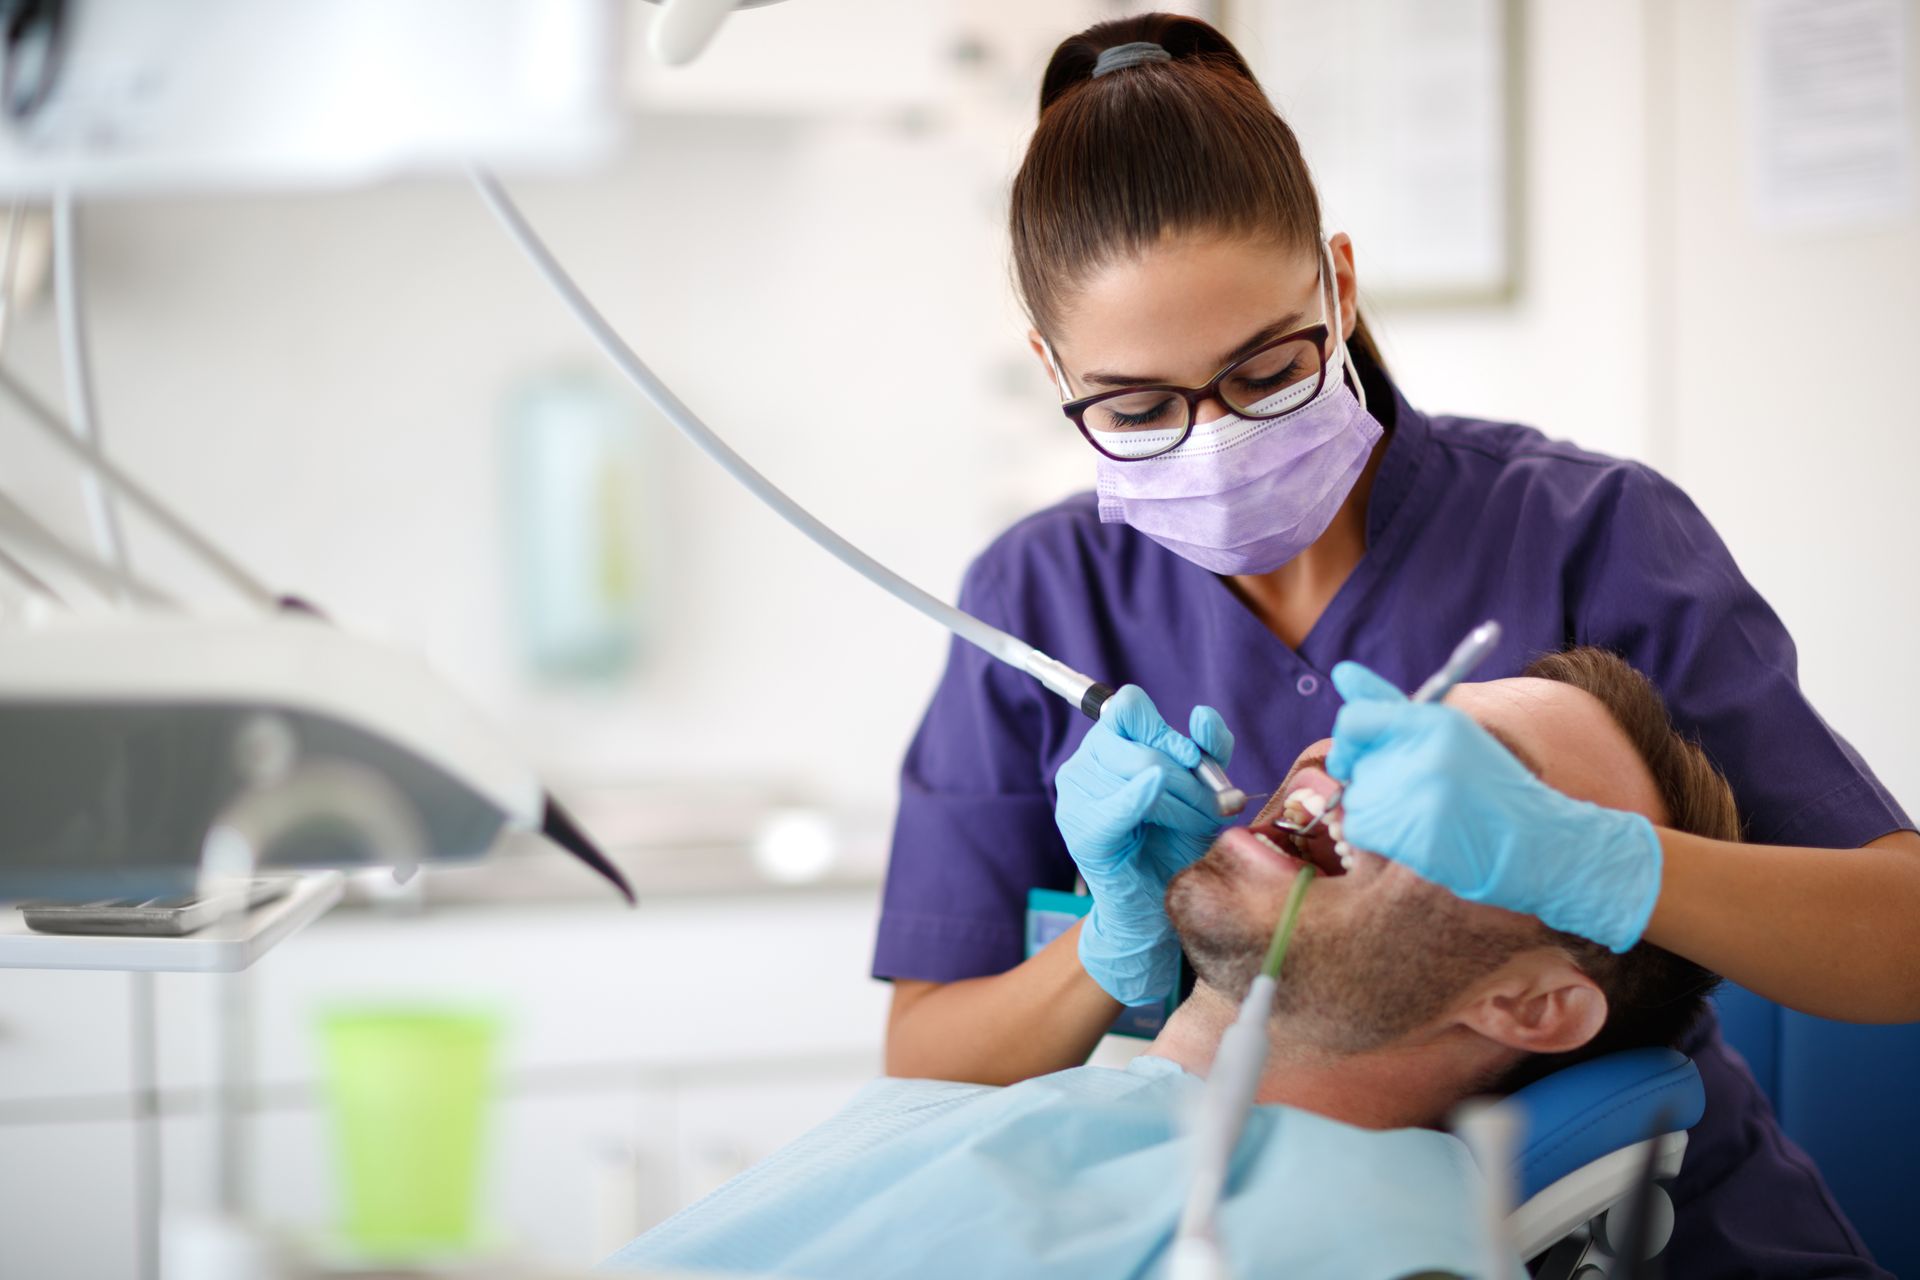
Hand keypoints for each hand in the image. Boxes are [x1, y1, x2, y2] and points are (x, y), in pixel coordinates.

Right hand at [1055, 685, 1235, 1002]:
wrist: (1160, 905)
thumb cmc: (1176, 843)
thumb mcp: (1202, 790)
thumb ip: (1207, 750)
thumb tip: (1202, 715)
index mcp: (1111, 744)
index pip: (1128, 707)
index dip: (1164, 730)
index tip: (1193, 760)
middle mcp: (1086, 762)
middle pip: (1142, 746)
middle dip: (1188, 778)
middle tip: (1211, 809)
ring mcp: (1077, 795)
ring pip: (1140, 774)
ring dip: (1181, 802)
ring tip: (1193, 826)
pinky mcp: (1082, 830)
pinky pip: (1115, 806)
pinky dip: (1138, 798)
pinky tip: (1153, 796)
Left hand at [1325, 661, 1661, 952]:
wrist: (1535, 842)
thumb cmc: (1489, 785)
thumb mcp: (1450, 734)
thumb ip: (1392, 708)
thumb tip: (1341, 671)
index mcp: (1434, 721)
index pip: (1355, 719)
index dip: (1349, 739)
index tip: (1355, 754)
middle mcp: (1420, 753)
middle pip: (1353, 763)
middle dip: (1372, 778)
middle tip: (1419, 793)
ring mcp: (1414, 796)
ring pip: (1355, 798)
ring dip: (1378, 810)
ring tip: (1426, 815)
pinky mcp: (1407, 834)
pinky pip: (1360, 829)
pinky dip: (1380, 836)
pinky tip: (1418, 837)